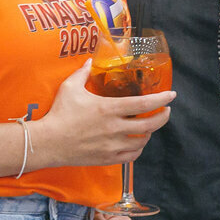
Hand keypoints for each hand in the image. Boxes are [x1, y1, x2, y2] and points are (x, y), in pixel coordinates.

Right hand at [33, 60, 173, 167]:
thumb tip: (90, 61)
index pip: (143, 104)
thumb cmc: (59, 114)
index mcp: (108, 109)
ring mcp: (112, 145)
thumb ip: (83, 72)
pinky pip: (132, 155)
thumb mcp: (70, 88)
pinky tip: (137, 142)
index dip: (161, 99)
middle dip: (163, 117)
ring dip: (150, 132)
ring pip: (143, 141)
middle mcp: (114, 128)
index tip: (171, 95)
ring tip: (150, 125)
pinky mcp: (108, 158)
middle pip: (150, 124)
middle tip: (166, 110)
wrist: (48, 142)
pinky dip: (138, 148)